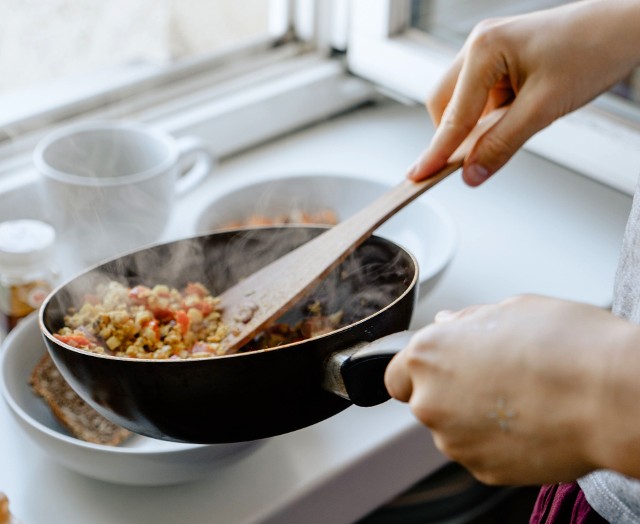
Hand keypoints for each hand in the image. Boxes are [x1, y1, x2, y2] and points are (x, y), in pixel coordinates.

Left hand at [384, 294, 639, 484]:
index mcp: (428, 355)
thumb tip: (449, 323)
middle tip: (495, 378)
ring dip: (474, 418)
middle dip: (451, 392)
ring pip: (453, 429)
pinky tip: (530, 422)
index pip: (397, 374)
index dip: (420, 371)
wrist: (609, 396)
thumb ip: (467, 321)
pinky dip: (497, 442)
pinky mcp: (483, 470)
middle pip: (426, 401)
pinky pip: (480, 452)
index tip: (442, 368)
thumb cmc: (565, 345)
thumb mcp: (511, 309)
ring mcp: (455, 441)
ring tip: (521, 399)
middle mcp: (430, 401)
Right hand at [409, 0, 639, 185]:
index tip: (418, 176)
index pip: (452, 115)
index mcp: (484, 49)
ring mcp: (488, 49)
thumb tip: (472, 173)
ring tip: (515, 126)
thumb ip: (502, 144)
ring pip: (461, 101)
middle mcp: (479, 44)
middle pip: (444, 104)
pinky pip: (480, 95)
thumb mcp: (544, 109)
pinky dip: (490, 114)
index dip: (437, 151)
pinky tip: (517, 115)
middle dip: (454, 134)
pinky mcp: (500, 58)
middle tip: (469, 161)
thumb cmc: (592, 52)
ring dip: (476, 124)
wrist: (625, 27)